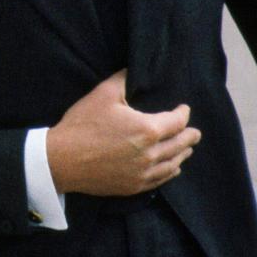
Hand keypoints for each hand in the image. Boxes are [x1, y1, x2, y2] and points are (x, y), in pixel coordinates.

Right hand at [46, 70, 200, 195]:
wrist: (60, 160)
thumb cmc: (82, 125)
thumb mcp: (103, 94)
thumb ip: (124, 79)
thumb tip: (135, 70)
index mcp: (148, 129)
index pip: (177, 121)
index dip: (183, 113)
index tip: (184, 109)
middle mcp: (151, 154)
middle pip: (180, 144)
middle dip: (189, 136)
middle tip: (195, 132)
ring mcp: (142, 173)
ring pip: (173, 163)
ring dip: (182, 154)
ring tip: (187, 149)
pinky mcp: (132, 186)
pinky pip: (160, 180)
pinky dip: (170, 172)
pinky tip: (173, 168)